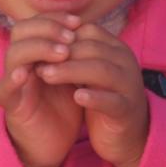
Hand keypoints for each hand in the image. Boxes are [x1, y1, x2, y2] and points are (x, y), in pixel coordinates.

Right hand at [0, 14, 84, 166]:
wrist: (53, 145)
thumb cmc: (64, 109)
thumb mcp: (74, 77)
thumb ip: (76, 56)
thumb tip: (91, 28)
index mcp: (36, 55)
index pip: (37, 23)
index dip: (55, 18)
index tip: (78, 21)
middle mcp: (22, 64)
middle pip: (21, 31)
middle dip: (48, 28)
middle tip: (71, 36)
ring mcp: (14, 83)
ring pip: (13, 54)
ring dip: (38, 49)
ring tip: (62, 53)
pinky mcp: (10, 105)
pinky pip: (4, 87)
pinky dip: (12, 78)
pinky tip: (27, 73)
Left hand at [41, 21, 150, 166]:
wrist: (127, 135)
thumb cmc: (104, 97)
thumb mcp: (90, 72)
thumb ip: (76, 55)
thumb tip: (42, 40)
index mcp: (116, 49)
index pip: (88, 31)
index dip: (61, 37)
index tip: (38, 46)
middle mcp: (126, 62)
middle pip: (93, 48)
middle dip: (61, 53)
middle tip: (35, 61)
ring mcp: (129, 86)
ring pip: (102, 71)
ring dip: (71, 71)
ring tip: (46, 76)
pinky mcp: (127, 110)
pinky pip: (112, 101)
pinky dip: (94, 98)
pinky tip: (76, 97)